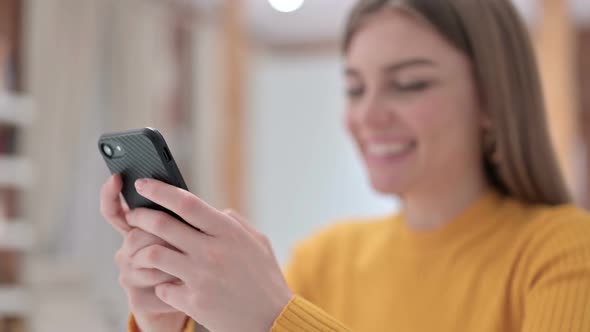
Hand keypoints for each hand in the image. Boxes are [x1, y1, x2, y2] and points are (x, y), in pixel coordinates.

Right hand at [100, 175, 187, 331]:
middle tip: (185, 239)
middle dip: (163, 236)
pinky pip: (157, 286)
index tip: (115, 177)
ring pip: (149, 260)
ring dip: (176, 260)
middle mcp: (127, 252)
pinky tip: (189, 281)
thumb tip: (186, 200)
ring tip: (195, 261)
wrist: (194, 299)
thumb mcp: (188, 233)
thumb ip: (181, 216)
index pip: (115, 211)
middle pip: (135, 235)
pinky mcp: (138, 299)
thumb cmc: (192, 258)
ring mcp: (129, 276)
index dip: (110, 194)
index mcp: (137, 232)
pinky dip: (179, 283)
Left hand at [127, 178, 293, 331]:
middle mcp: (212, 251)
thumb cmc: (265, 279)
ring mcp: (201, 277)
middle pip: (162, 225)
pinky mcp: (193, 302)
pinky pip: (162, 287)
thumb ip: (233, 222)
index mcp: (229, 232)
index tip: (144, 183)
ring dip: (141, 251)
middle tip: (133, 215)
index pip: (187, 203)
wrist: (272, 320)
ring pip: (154, 254)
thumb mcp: (258, 242)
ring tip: (139, 250)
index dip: (160, 190)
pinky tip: (166, 283)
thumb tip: (213, 210)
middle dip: (140, 216)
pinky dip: (161, 284)